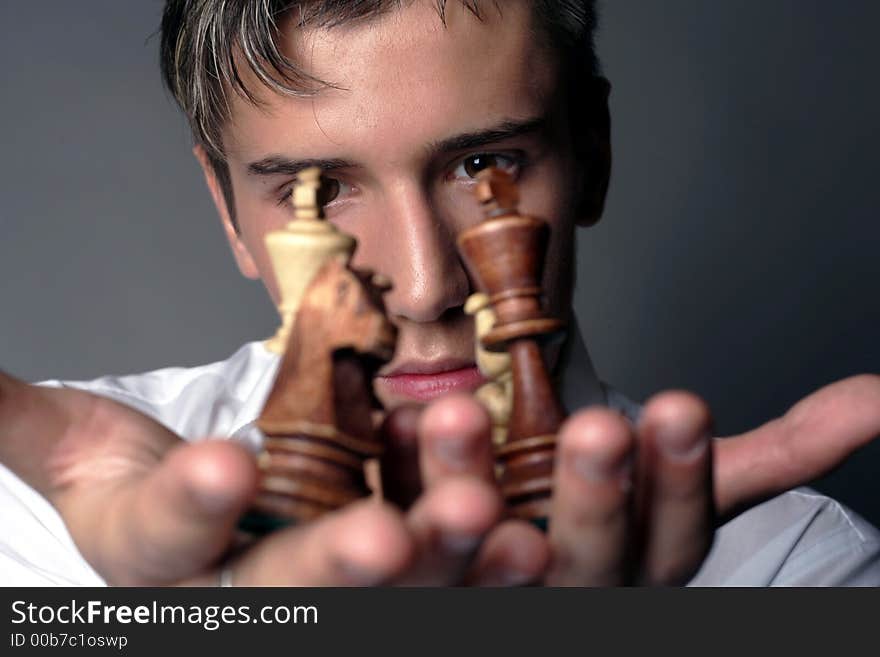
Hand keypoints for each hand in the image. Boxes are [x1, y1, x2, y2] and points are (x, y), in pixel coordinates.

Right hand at [0, 371, 524, 585]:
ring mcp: (338, 593)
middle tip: (382, 540)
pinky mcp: (405, 580)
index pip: (165, 541)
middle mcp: (253, 594)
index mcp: (166, 562)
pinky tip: (532, 528)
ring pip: (391, 590)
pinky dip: (490, 555)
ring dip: (442, 558)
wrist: (236, 515)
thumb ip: (28, 424)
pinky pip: (450, 573)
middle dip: (334, 566)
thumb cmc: (156, 491)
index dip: (188, 508)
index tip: (217, 466)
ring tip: (486, 520)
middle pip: (290, 588)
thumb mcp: (89, 459)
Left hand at [382, 374, 879, 585]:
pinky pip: (378, 566)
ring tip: (456, 416)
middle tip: (595, 426)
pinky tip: (374, 442)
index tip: (681, 407)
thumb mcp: (681, 486)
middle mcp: (561, 599)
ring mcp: (480, 605)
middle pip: (579, 562)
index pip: (667, 542)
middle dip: (592, 497)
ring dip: (463, 494)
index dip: (678, 481)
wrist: (490, 562)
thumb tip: (875, 398)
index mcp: (629, 575)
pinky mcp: (402, 599)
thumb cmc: (594, 518)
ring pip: (468, 568)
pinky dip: (371, 517)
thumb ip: (766, 455)